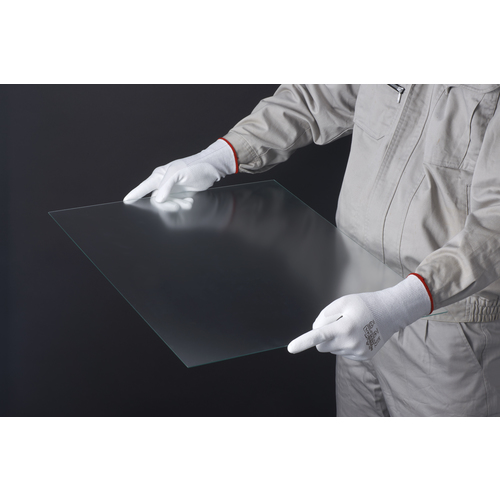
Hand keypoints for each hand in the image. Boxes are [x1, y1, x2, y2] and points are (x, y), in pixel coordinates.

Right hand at [123, 139, 237, 202]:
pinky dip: (183, 205)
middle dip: (167, 205)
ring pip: (168, 205)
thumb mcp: (178, 173)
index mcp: (159, 176)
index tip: (126, 200)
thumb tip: (158, 199)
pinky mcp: (180, 195)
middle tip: (178, 205)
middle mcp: (163, 184)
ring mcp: (172, 190)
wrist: (210, 169)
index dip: (134, 194)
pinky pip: (177, 205)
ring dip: (178, 206)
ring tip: (188, 202)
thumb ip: (166, 186)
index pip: (143, 187)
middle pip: (157, 201)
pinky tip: (190, 201)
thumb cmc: (194, 166)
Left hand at [287, 274, 432, 359]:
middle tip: (339, 321)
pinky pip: (343, 351)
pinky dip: (345, 343)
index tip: (290, 348)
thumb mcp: (342, 302)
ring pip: (332, 349)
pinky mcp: (363, 357)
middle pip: (322, 345)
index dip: (303, 342)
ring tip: (352, 326)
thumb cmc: (365, 304)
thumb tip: (316, 331)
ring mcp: (358, 353)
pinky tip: (357, 333)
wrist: (391, 312)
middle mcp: (351, 344)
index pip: (319, 336)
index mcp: (345, 328)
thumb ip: (324, 316)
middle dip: (323, 335)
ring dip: (336, 339)